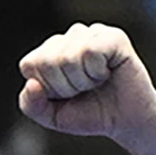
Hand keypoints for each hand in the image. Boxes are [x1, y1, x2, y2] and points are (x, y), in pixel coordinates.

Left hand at [18, 23, 155, 144]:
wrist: (125, 121)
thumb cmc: (89, 114)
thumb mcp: (52, 116)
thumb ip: (31, 105)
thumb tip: (31, 84)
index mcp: (48, 52)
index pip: (29, 64)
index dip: (47, 88)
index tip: (65, 95)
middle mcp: (68, 38)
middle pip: (48, 61)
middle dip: (65, 87)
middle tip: (84, 90)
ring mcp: (91, 33)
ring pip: (68, 57)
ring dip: (82, 81)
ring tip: (96, 82)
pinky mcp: (113, 36)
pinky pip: (90, 51)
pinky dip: (97, 71)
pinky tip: (107, 73)